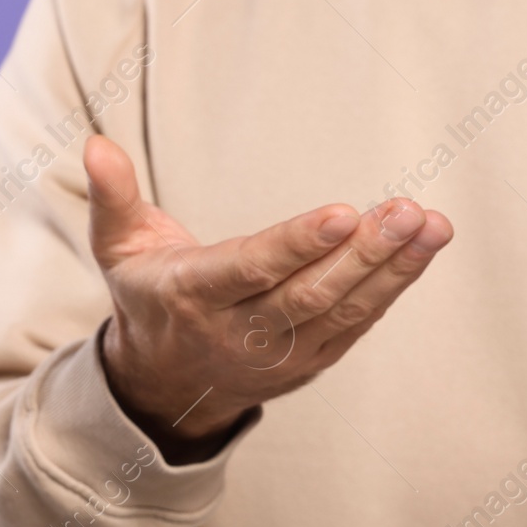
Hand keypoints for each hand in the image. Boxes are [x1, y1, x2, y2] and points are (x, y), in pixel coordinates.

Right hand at [83, 135, 452, 462]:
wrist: (165, 383)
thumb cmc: (148, 293)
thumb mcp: (118, 247)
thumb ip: (113, 195)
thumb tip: (95, 143)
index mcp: (192, 296)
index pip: (252, 270)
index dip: (298, 245)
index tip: (344, 214)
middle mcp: (238, 332)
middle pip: (309, 294)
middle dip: (364, 253)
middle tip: (410, 211)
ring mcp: (279, 355)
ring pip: (343, 312)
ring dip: (393, 269)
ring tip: (431, 225)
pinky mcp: (311, 363)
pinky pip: (357, 325)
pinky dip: (393, 288)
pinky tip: (423, 248)